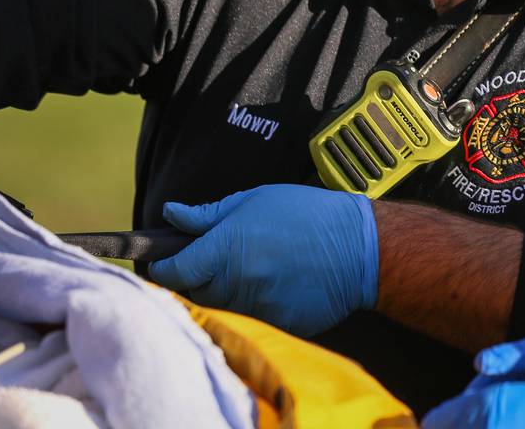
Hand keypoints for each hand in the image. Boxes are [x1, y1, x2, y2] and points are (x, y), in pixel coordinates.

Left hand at [148, 184, 377, 335]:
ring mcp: (257, 308)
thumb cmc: (309, 215)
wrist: (360, 248)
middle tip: (222, 255)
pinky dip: (257, 302)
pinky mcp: (277, 324)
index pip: (172, 271)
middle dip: (198, 276)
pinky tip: (279, 281)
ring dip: (228, 289)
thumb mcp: (256, 199)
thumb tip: (172, 214)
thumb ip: (209, 214)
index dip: (164, 265)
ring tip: (258, 264)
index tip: (165, 260)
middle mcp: (237, 282)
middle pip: (194, 292)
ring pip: (223, 306)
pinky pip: (252, 317)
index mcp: (225, 248)